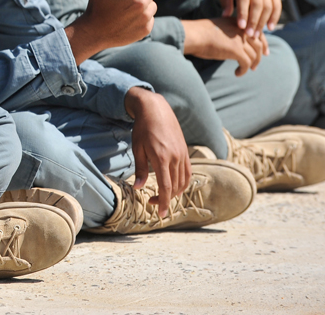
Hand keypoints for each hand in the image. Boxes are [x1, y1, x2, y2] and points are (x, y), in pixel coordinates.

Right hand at [65, 0, 156, 62]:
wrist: (94, 32)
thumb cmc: (96, 6)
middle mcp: (141, 3)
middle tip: (123, 3)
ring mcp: (145, 17)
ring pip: (152, 6)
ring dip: (143, 7)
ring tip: (127, 12)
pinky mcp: (146, 28)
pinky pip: (151, 19)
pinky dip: (142, 20)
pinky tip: (129, 22)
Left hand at [125, 87, 190, 217]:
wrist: (155, 109)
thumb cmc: (142, 129)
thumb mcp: (137, 148)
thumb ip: (139, 170)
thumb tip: (138, 188)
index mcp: (161, 158)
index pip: (166, 187)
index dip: (164, 202)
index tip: (161, 214)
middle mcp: (175, 158)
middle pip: (175, 187)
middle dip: (166, 199)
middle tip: (153, 203)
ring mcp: (182, 154)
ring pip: (183, 181)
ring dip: (175, 192)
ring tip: (163, 196)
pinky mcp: (185, 151)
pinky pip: (187, 172)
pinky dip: (182, 182)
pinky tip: (174, 186)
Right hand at [182, 17, 268, 75]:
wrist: (192, 35)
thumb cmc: (198, 34)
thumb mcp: (217, 29)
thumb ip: (227, 33)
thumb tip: (231, 45)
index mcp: (237, 22)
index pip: (256, 32)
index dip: (262, 43)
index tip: (264, 52)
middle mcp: (241, 29)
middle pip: (258, 44)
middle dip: (260, 55)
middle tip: (257, 64)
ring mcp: (240, 39)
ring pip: (254, 55)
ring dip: (252, 64)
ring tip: (248, 70)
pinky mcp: (237, 50)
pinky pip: (246, 63)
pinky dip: (243, 70)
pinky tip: (237, 73)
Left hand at [217, 0, 280, 38]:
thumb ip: (224, 0)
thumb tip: (225, 16)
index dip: (243, 13)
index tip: (240, 27)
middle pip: (257, 4)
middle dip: (254, 21)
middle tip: (249, 35)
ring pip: (268, 5)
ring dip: (263, 21)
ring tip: (257, 34)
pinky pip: (277, 4)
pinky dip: (275, 17)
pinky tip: (270, 27)